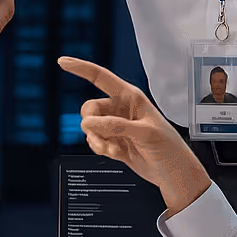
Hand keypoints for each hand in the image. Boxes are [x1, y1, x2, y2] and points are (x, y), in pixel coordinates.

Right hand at [61, 58, 210, 216]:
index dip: (81, 68)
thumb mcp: (145, 133)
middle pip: (89, 108)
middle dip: (90, 124)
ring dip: (96, 140)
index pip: (101, 77)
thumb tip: (89, 123)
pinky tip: (116, 154)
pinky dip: (100, 149)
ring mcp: (116, 127)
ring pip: (89, 127)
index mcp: (131, 97)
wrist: (173, 174)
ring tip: (112, 150)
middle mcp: (121, 109)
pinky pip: (94, 141)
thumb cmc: (169, 148)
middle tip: (100, 136)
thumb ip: (116, 126)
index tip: (63, 62)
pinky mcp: (113, 143)